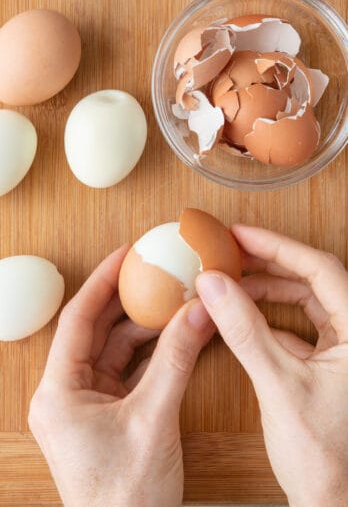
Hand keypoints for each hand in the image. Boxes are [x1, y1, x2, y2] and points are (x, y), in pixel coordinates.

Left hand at [29, 245, 214, 506]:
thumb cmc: (126, 497)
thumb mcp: (154, 418)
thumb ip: (177, 360)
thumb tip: (197, 313)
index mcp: (59, 392)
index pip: (77, 320)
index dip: (102, 281)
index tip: (125, 254)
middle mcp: (66, 394)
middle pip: (96, 332)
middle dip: (127, 301)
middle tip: (153, 272)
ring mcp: (87, 405)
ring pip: (114, 351)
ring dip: (143, 328)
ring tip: (172, 302)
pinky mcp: (107, 414)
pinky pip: (127, 371)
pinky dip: (149, 353)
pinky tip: (172, 336)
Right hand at [196, 225, 347, 506]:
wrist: (332, 500)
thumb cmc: (323, 455)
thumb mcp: (278, 384)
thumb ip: (244, 331)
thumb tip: (214, 287)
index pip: (320, 269)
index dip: (278, 246)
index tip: (241, 235)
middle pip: (311, 279)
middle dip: (268, 263)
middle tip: (230, 252)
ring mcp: (343, 346)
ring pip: (304, 299)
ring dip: (266, 288)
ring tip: (231, 280)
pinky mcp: (327, 360)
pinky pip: (296, 323)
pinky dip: (267, 315)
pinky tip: (242, 313)